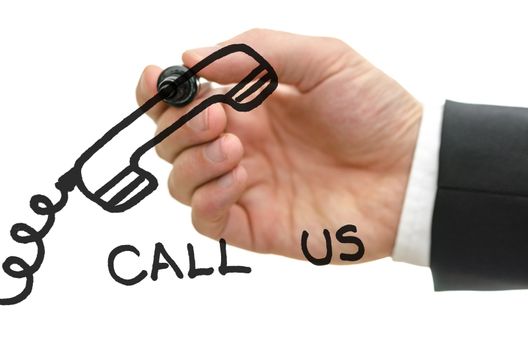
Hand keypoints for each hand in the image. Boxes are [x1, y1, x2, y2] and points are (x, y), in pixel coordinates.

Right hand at [136, 29, 421, 262]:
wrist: (410, 171)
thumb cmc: (374, 111)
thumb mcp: (321, 59)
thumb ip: (254, 52)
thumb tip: (190, 58)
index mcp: (248, 106)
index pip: (182, 101)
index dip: (157, 92)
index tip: (156, 79)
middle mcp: (239, 145)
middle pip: (170, 141)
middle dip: (179, 126)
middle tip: (218, 117)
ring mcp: (245, 186)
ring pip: (180, 181)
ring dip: (193, 160)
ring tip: (237, 149)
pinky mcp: (255, 223)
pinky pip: (205, 220)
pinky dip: (207, 199)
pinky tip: (238, 178)